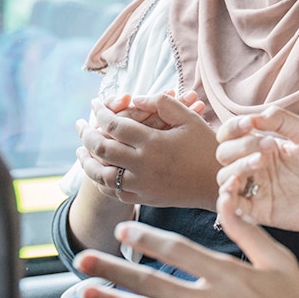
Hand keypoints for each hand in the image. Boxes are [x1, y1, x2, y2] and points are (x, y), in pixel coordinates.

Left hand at [75, 196, 298, 297]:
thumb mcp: (279, 261)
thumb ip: (247, 231)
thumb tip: (227, 200)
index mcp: (228, 273)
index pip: (177, 250)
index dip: (146, 239)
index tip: (122, 231)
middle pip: (152, 281)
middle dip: (114, 269)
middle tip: (83, 260)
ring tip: (86, 293)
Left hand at [77, 91, 219, 208]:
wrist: (218, 184)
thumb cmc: (207, 147)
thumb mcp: (190, 118)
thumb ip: (163, 103)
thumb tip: (136, 99)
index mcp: (153, 142)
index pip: (114, 125)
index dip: (100, 112)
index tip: (94, 103)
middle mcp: (143, 165)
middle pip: (100, 149)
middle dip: (86, 134)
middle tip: (81, 124)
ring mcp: (141, 184)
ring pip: (101, 174)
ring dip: (86, 160)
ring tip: (80, 149)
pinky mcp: (144, 198)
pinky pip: (113, 192)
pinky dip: (101, 181)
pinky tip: (98, 171)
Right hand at [214, 106, 298, 237]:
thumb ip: (281, 120)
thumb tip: (254, 116)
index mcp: (264, 147)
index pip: (232, 134)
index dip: (233, 127)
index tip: (250, 124)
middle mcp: (256, 167)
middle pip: (224, 153)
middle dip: (240, 145)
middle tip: (267, 145)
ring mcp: (255, 189)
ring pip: (224, 177)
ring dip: (236, 165)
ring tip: (261, 161)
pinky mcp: (257, 211)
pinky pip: (231, 205)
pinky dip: (227, 195)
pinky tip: (239, 183)